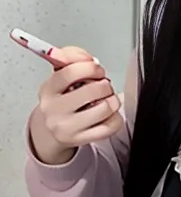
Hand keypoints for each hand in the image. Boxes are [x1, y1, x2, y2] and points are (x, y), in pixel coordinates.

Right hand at [30, 46, 122, 163]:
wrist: (53, 129)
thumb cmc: (61, 99)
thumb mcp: (60, 75)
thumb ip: (73, 57)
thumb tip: (88, 58)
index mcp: (48, 90)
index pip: (71, 72)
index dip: (91, 68)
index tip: (97, 70)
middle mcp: (55, 110)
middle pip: (93, 90)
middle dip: (105, 85)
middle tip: (102, 87)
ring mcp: (67, 127)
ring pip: (105, 108)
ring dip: (112, 100)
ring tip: (105, 100)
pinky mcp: (81, 139)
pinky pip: (111, 125)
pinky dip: (116, 117)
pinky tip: (107, 115)